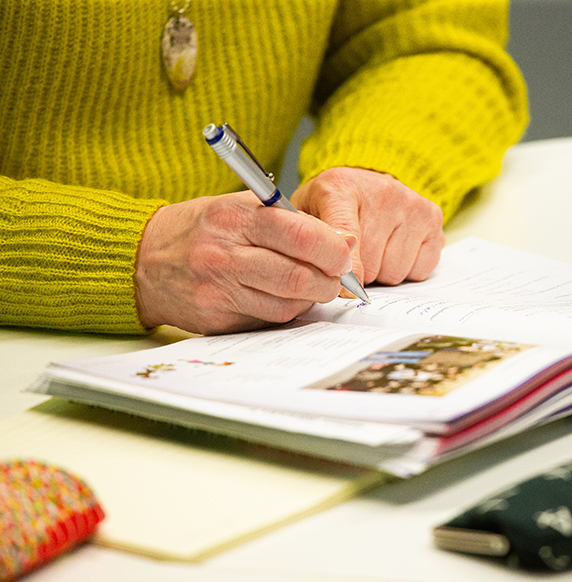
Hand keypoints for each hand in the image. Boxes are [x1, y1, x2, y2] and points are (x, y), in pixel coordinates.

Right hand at [134, 191, 353, 334]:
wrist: (143, 259)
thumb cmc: (202, 228)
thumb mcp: (240, 207)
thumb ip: (291, 220)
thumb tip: (344, 239)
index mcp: (234, 218)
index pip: (300, 234)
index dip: (333, 248)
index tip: (344, 253)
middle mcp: (223, 254)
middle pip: (298, 276)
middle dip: (329, 280)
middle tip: (336, 276)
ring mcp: (217, 290)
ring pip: (287, 304)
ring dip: (310, 297)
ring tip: (310, 284)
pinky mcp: (215, 318)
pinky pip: (268, 319)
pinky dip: (286, 310)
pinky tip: (282, 296)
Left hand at [291, 168, 444, 286]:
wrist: (363, 184)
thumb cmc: (332, 205)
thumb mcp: (306, 215)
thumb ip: (309, 243)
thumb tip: (328, 278)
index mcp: (340, 187)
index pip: (346, 233)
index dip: (346, 267)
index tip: (346, 288)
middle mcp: (382, 191)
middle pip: (371, 265)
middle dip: (360, 273)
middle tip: (353, 257)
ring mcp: (411, 204)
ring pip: (395, 272)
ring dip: (382, 272)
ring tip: (374, 249)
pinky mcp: (432, 218)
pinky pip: (420, 269)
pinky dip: (407, 269)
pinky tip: (395, 248)